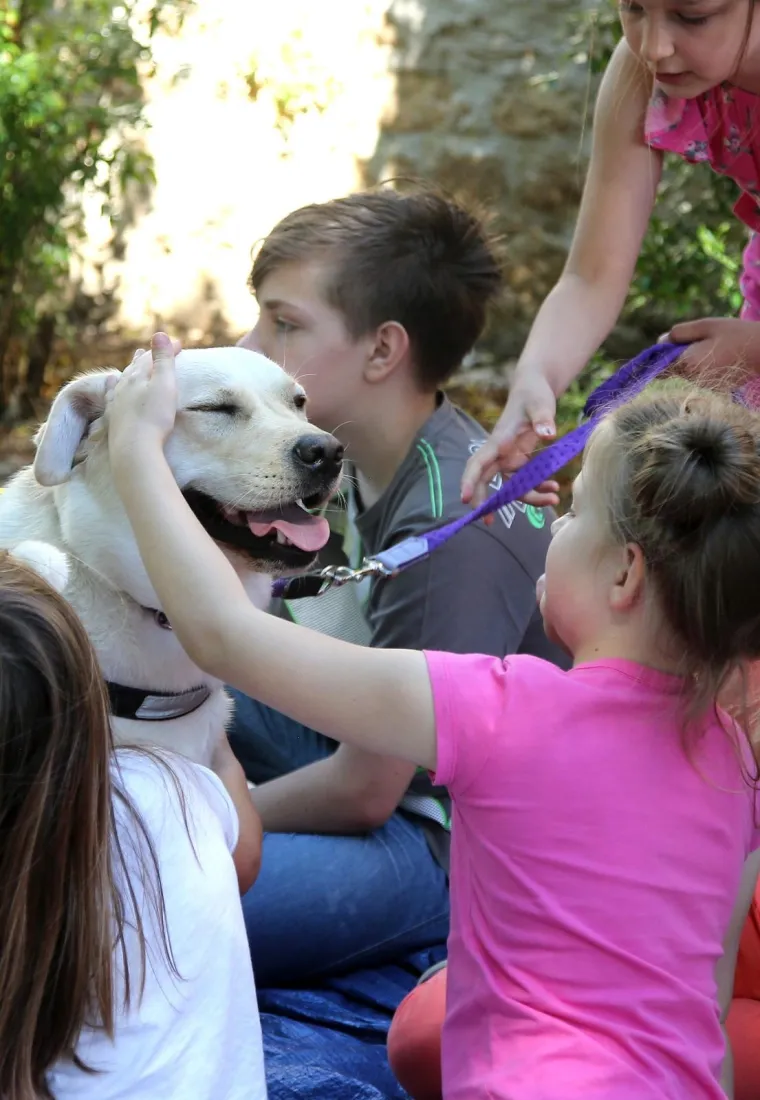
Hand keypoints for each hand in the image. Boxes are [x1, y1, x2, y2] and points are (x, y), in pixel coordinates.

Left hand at [107, 332, 179, 456]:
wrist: (134, 448)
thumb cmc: (154, 416)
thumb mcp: (164, 385)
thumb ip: (163, 360)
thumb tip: (159, 334)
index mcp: (137, 376)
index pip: (152, 357)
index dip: (166, 349)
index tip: (179, 344)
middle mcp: (124, 385)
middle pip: (134, 366)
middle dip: (145, 358)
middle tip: (149, 351)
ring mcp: (116, 401)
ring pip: (123, 379)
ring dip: (129, 370)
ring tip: (132, 363)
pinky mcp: (113, 417)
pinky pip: (111, 396)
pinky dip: (112, 386)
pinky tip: (110, 384)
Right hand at [461, 373, 559, 509]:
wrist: (535, 389)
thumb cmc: (534, 393)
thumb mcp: (540, 403)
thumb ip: (543, 418)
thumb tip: (548, 434)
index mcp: (499, 440)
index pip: (478, 463)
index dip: (469, 481)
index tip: (465, 499)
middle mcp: (500, 453)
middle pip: (486, 481)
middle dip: (487, 502)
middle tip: (489, 521)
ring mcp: (510, 458)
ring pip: (511, 486)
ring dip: (528, 497)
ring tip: (553, 499)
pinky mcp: (521, 461)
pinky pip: (525, 481)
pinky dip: (538, 488)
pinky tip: (553, 488)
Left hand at [663, 317, 759, 390]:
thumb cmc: (735, 334)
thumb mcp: (706, 326)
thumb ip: (681, 333)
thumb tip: (661, 341)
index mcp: (688, 363)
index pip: (661, 367)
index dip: (661, 356)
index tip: (668, 346)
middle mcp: (693, 379)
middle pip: (675, 368)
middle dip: (680, 355)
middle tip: (700, 340)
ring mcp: (705, 386)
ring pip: (689, 372)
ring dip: (694, 360)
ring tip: (714, 347)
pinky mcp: (716, 388)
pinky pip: (702, 376)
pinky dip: (706, 366)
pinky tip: (721, 356)